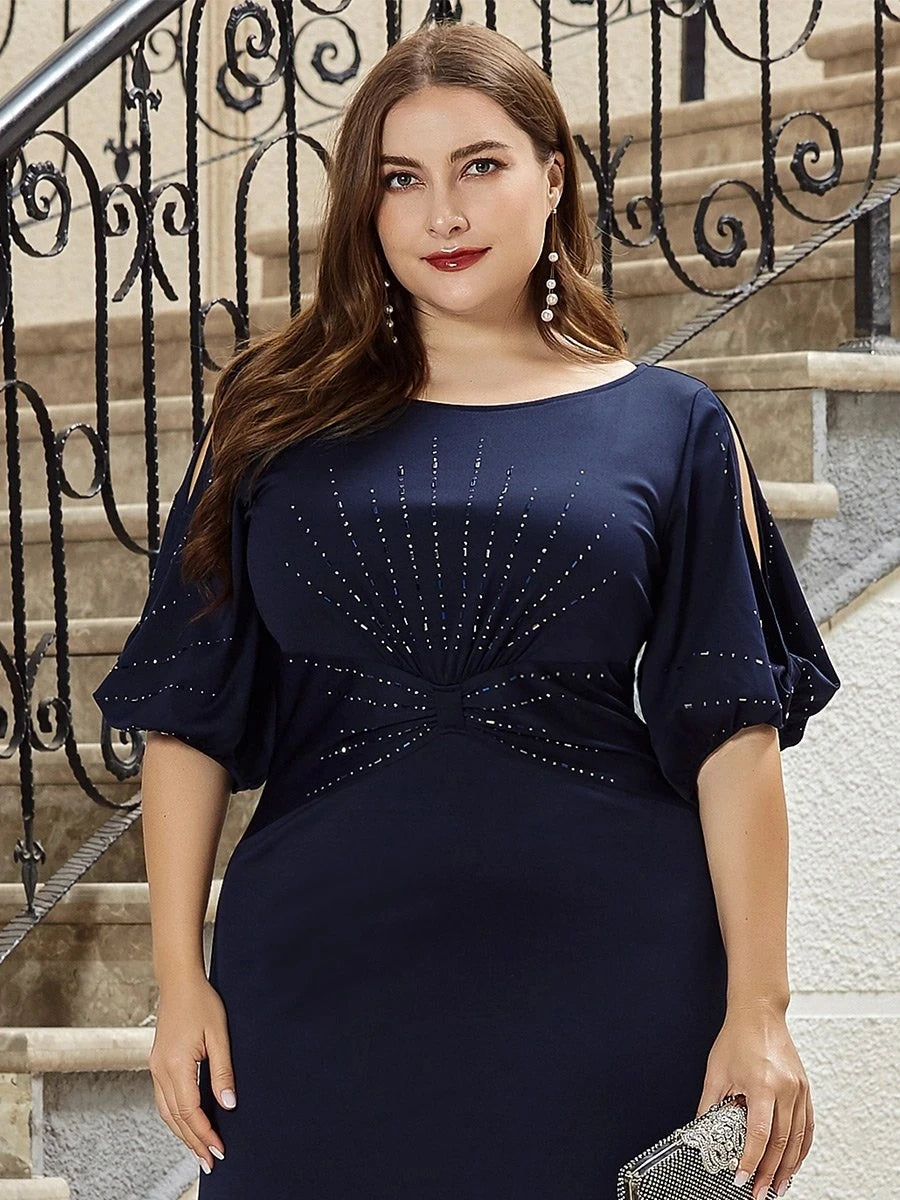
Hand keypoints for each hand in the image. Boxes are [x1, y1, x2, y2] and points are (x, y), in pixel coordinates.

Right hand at [148, 974, 236, 1174]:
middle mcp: (161, 1071)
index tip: (219, 1149)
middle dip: (193, 1141)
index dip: (205, 1133)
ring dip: (182, 1133)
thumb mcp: (219, 1035)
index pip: (190, 1111)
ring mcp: (156, 1068)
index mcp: (176, 1065)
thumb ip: (223, 1072)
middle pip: (176, 1118)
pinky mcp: (157, 1064)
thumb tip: (229, 1104)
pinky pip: (163, 1100)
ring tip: (198, 1150)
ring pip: (166, 1112)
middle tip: (210, 1161)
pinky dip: (175, 1117)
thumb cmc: (202, 1003)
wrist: (178, 982)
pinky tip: (185, 1124)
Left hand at [695, 1002, 813, 1199]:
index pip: (759, 1135)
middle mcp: (785, 1089)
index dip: (750, 1161)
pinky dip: (802, 1148)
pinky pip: (807, 1126)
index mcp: (762, 1085)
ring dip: (788, 1167)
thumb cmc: (737, 1036)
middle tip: (759, 1191)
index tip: (741, 1178)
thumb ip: (708, 1104)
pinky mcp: (804, 1088)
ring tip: (777, 1185)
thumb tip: (700, 1130)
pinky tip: (794, 1161)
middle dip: (769, 1172)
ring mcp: (798, 1089)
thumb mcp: (716, 1071)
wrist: (759, 1013)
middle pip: (781, 1143)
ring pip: (798, 1139)